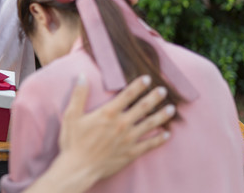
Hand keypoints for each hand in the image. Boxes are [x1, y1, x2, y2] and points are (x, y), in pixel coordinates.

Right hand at [25, 75, 173, 192]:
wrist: (79, 167)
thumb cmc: (73, 141)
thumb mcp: (71, 115)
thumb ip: (78, 95)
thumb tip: (81, 76)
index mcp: (108, 113)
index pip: (127, 94)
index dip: (138, 85)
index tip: (147, 78)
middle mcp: (122, 124)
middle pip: (143, 107)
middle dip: (154, 97)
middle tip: (163, 90)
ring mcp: (128, 139)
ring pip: (150, 124)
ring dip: (162, 115)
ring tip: (171, 109)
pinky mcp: (131, 153)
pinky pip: (149, 145)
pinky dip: (160, 139)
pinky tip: (167, 134)